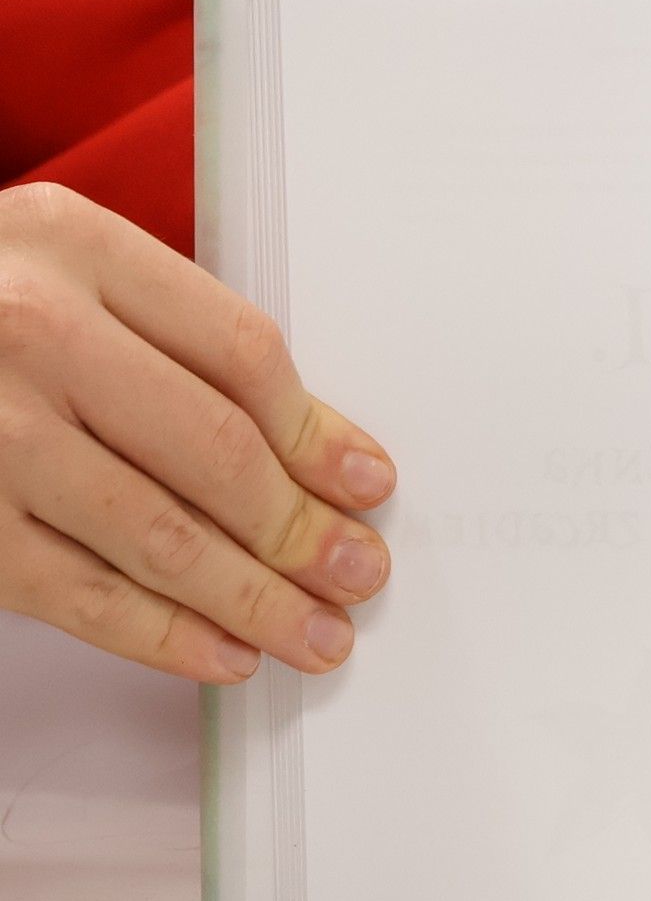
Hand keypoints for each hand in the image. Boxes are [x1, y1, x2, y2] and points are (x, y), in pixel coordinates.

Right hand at [0, 182, 394, 681]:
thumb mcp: (63, 268)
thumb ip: (172, 335)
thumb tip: (319, 450)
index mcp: (74, 246)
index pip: (240, 354)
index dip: (317, 433)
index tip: (367, 485)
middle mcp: (28, 332)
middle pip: (213, 451)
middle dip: (301, 531)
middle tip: (358, 574)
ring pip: (158, 536)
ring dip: (255, 598)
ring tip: (317, 633)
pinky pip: (79, 594)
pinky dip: (165, 635)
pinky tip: (226, 654)